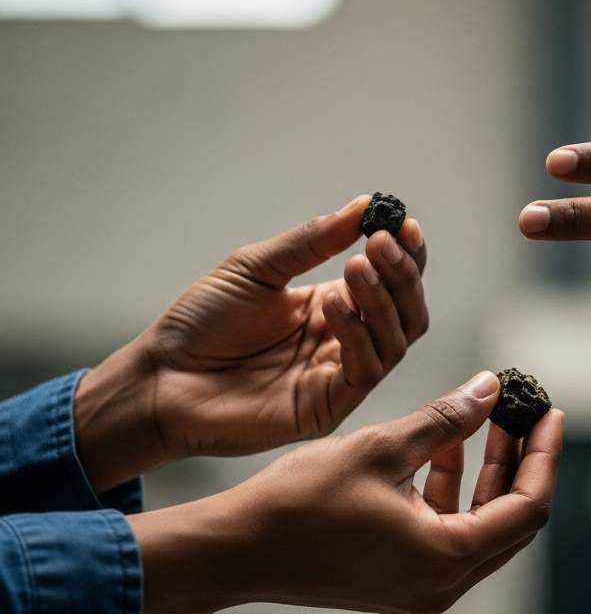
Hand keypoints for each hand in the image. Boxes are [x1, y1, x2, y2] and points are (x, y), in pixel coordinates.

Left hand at [76, 195, 429, 492]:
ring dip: (382, 301)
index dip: (407, 256)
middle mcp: (346, 341)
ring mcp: (339, 376)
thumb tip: (363, 205)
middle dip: (403, 275)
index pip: (393, 282)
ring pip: (395, 341)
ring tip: (356, 267)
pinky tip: (331, 307)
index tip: (403, 224)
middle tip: (381, 243)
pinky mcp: (327, 407)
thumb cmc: (202, 323)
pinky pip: (364, 371)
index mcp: (334, 306)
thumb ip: (312, 241)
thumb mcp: (257, 267)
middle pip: (407, 312)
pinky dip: (358, 336)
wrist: (161, 377)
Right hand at [128, 372, 563, 613]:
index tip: (550, 412)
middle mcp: (442, 583)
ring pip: (478, 524)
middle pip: (510, 520)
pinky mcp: (397, 577)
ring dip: (484, 473)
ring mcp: (419, 585)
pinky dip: (451, 490)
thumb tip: (490, 389)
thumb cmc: (301, 503)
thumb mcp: (382, 449)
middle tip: (521, 411)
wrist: (235, 551)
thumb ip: (445, 420)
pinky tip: (438, 446)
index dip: (545, 456)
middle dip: (520, 461)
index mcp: (447, 559)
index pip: (528, 507)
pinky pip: (445, 532)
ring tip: (481, 419)